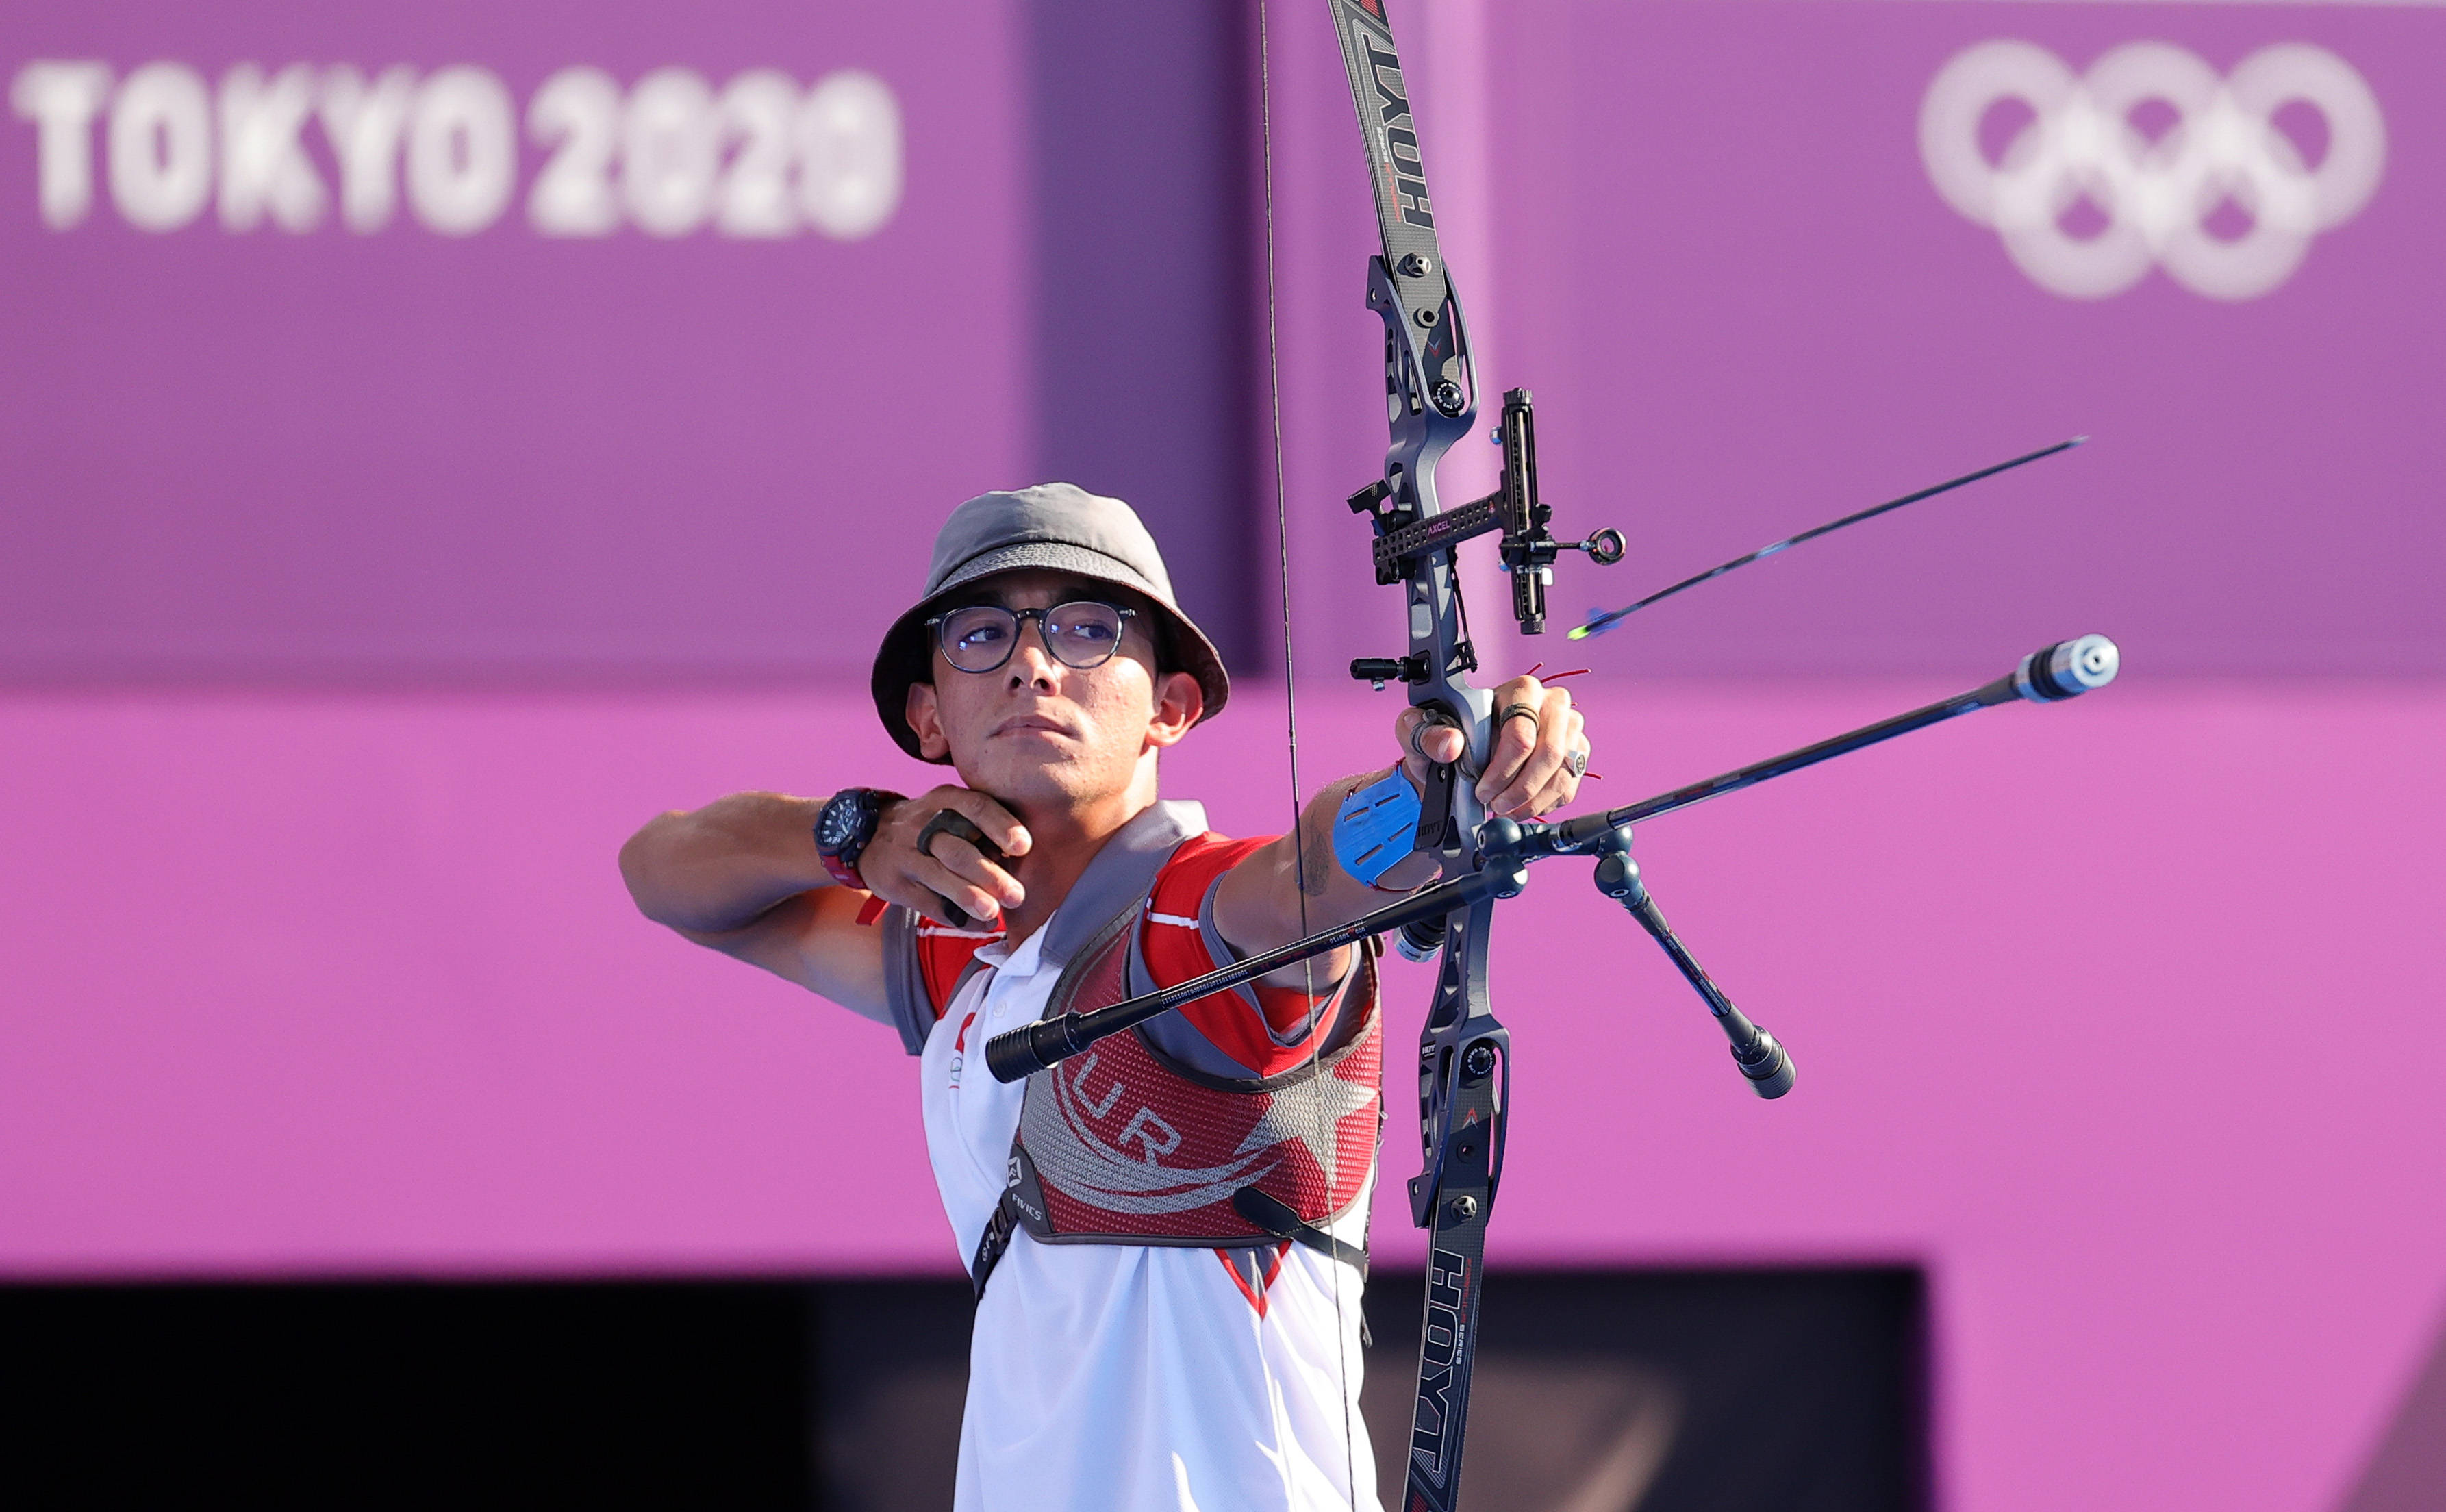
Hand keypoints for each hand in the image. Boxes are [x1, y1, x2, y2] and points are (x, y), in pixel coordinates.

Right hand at [858, 787, 1031, 925]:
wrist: (869, 836)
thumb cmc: (929, 825)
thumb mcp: (949, 808)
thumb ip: (981, 824)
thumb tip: (1024, 856)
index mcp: (943, 800)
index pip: (975, 807)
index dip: (1000, 826)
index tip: (1024, 847)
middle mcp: (921, 825)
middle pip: (958, 850)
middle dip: (990, 875)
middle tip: (1017, 896)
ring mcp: (904, 855)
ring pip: (939, 877)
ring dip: (969, 897)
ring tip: (993, 913)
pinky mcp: (894, 883)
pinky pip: (927, 903)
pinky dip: (955, 916)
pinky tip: (977, 924)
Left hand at [1396, 675, 1589, 820]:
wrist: (1457, 756)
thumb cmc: (1444, 738)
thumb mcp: (1421, 731)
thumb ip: (1429, 734)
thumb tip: (1452, 744)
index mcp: (1521, 689)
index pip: (1522, 733)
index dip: (1502, 769)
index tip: (1482, 789)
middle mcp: (1552, 704)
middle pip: (1549, 754)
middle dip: (1519, 788)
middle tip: (1495, 804)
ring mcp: (1569, 730)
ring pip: (1561, 774)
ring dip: (1531, 801)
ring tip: (1505, 809)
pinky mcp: (1576, 755)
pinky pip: (1568, 787)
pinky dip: (1543, 805)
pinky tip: (1520, 806)